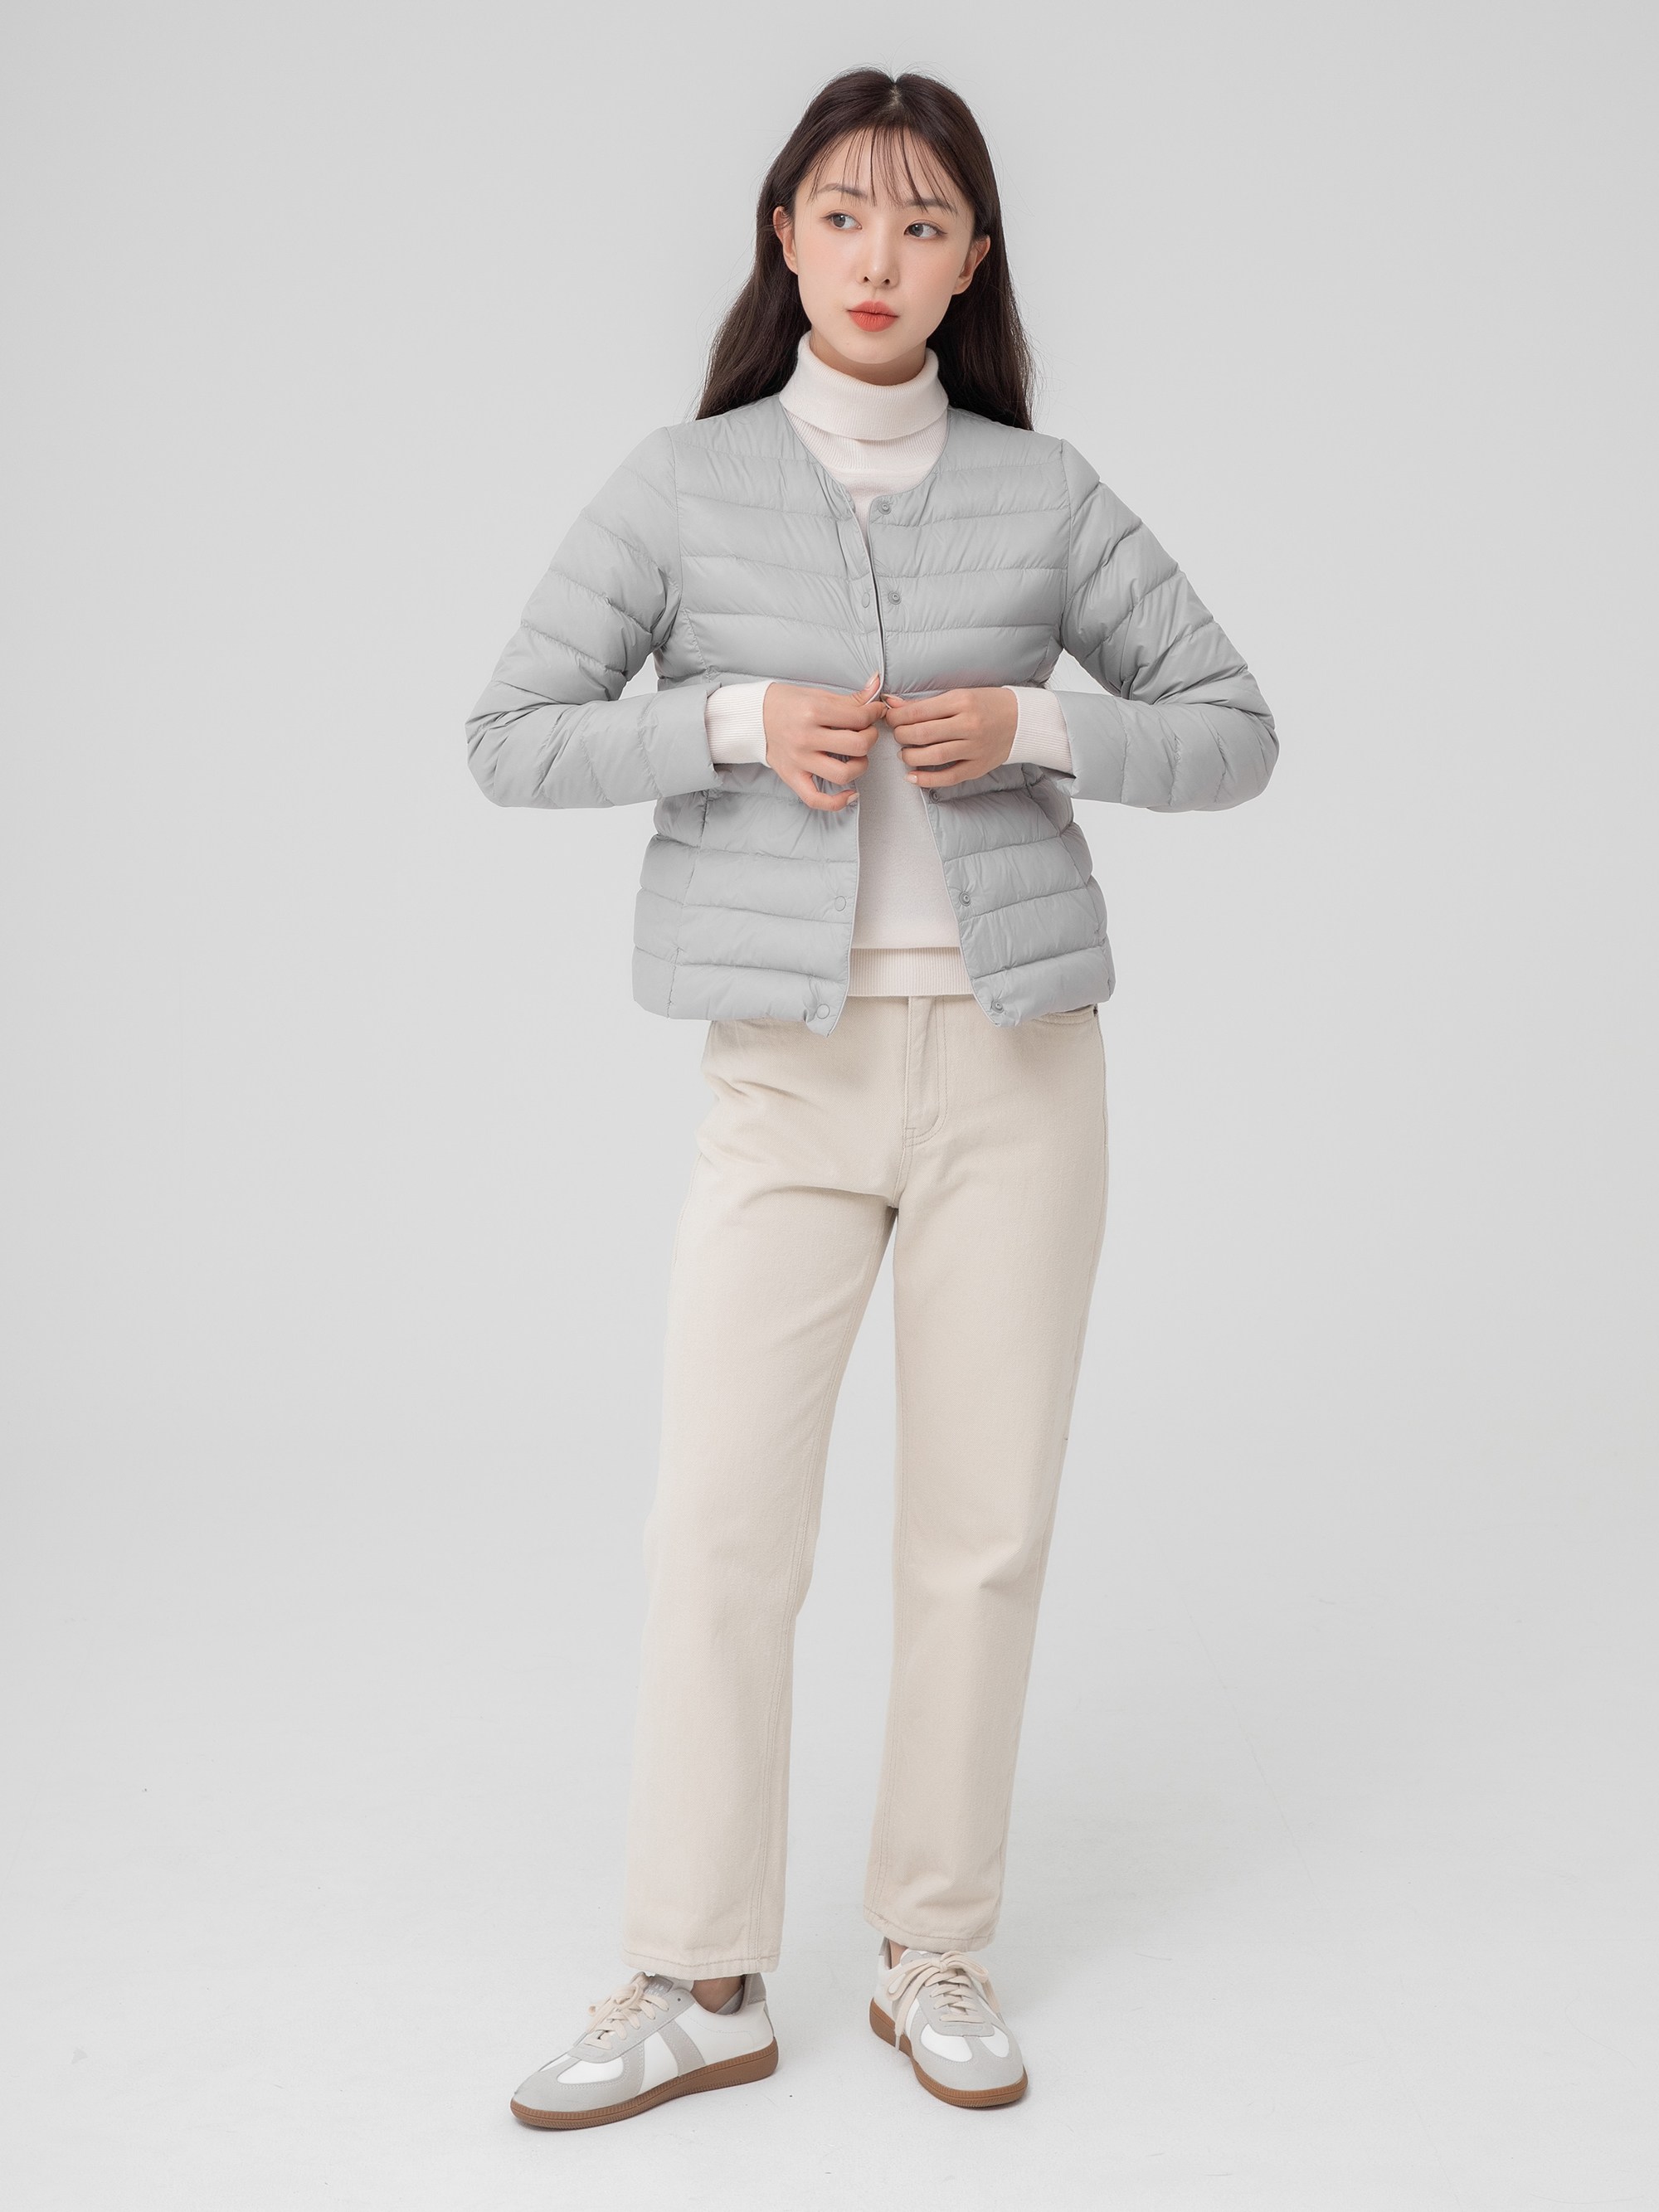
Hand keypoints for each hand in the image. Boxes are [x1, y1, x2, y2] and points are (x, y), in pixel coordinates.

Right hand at [763, 672, 884, 810]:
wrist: (753, 717)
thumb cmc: (786, 704)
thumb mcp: (817, 694)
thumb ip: (850, 698)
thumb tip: (876, 686)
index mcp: (812, 711)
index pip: (858, 717)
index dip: (874, 714)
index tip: (874, 712)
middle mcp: (805, 737)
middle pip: (857, 746)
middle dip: (870, 738)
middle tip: (866, 733)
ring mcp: (798, 760)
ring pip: (843, 774)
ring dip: (860, 766)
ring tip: (857, 757)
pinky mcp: (792, 777)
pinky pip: (816, 799)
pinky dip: (837, 802)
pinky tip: (850, 793)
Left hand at [878, 686, 1017, 786]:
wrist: (1022, 720)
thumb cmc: (987, 704)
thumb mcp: (959, 695)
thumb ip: (925, 703)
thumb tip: (892, 704)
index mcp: (962, 701)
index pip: (919, 711)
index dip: (897, 717)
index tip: (889, 718)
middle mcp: (968, 724)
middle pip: (923, 734)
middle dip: (901, 736)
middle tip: (897, 735)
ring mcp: (974, 748)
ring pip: (933, 756)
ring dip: (911, 757)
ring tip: (904, 754)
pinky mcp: (978, 766)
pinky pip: (948, 777)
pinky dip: (927, 779)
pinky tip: (912, 776)